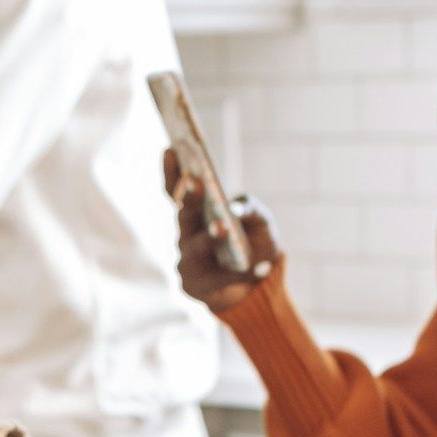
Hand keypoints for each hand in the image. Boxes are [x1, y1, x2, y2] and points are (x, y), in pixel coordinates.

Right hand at [163, 148, 280, 314]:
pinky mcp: (195, 286)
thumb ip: (253, 210)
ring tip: (222, 227)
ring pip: (195, 247)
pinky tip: (245, 269)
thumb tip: (235, 209)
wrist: (257, 287)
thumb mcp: (264, 224)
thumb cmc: (255, 247)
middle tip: (196, 181)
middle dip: (189, 198)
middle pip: (183, 215)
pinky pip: (212, 278)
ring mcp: (188, 261)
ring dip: (208, 236)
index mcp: (197, 215)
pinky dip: (228, 273)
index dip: (172, 172)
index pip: (178, 190)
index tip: (172, 149)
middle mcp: (186, 235)